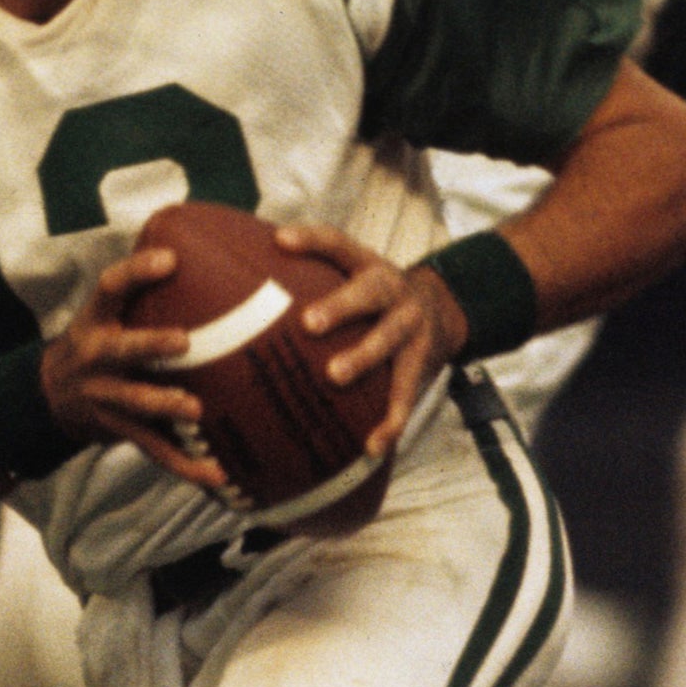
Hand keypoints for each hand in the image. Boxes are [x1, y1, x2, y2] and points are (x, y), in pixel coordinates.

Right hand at [43, 245, 231, 491]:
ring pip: (135, 404)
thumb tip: (211, 252)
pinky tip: (219, 475)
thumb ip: (143, 291)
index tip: (170, 259)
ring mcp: (104, 397)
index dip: (137, 271)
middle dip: (150, 345)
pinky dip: (187, 465)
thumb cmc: (99, 342)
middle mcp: (96, 356)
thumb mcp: (106, 313)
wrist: (50, 396)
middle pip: (121, 350)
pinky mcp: (118, 430)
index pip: (111, 287)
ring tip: (195, 409)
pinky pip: (154, 450)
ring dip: (164, 405)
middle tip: (183, 342)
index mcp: (97, 320)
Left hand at [273, 222, 454, 453]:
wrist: (445, 311)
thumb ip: (312, 276)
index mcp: (369, 266)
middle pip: (369, 293)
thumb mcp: (355, 276)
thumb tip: (240, 285)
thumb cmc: (377, 299)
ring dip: (363, 357)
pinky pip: (406, 394)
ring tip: (335, 376)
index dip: (311, 239)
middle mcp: (394, 291)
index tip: (279, 240)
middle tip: (309, 323)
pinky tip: (371, 446)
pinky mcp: (423, 363)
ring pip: (389, 341)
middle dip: (340, 306)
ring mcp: (412, 326)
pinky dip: (390, 421)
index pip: (338, 244)